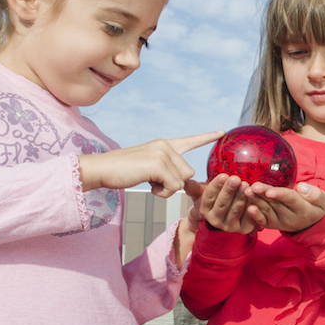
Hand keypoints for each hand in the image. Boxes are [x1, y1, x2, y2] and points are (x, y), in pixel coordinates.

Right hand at [76, 131, 223, 197]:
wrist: (101, 169)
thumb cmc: (123, 172)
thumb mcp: (149, 170)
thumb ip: (167, 172)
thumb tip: (187, 184)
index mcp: (164, 145)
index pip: (190, 140)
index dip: (207, 137)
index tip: (223, 132)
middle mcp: (166, 145)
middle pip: (188, 172)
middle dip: (174, 183)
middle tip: (153, 181)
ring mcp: (162, 153)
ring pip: (182, 181)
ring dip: (166, 189)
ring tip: (148, 181)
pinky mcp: (158, 164)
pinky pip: (173, 186)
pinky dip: (161, 192)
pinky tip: (146, 184)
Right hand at [188, 174, 262, 234]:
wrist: (224, 215)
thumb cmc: (214, 200)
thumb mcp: (201, 193)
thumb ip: (194, 188)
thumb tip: (186, 183)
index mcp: (204, 210)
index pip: (209, 197)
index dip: (216, 186)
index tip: (223, 175)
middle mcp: (215, 221)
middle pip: (222, 204)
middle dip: (229, 190)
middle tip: (236, 178)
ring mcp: (229, 226)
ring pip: (235, 211)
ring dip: (241, 197)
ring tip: (246, 185)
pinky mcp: (243, 229)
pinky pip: (248, 217)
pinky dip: (252, 207)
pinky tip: (254, 196)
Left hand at [243, 181, 324, 232]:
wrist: (310, 223)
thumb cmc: (314, 206)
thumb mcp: (322, 200)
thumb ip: (315, 194)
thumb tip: (301, 187)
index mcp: (303, 209)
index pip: (290, 200)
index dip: (279, 195)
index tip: (269, 191)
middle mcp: (290, 218)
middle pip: (275, 204)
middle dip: (263, 195)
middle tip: (253, 186)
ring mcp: (280, 223)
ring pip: (266, 211)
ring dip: (256, 201)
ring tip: (247, 192)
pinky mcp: (272, 225)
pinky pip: (263, 221)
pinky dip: (255, 216)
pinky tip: (248, 208)